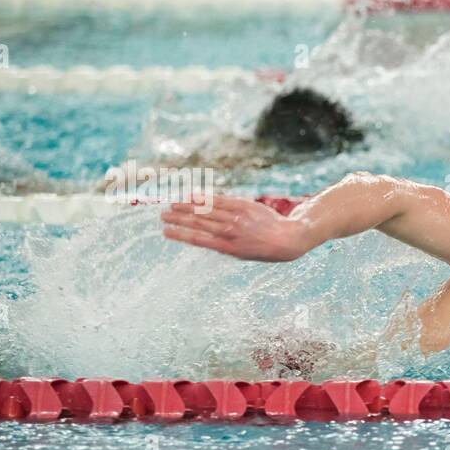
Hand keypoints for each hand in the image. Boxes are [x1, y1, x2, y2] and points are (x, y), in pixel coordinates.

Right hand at [161, 193, 310, 261]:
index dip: (179, 235)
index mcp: (228, 248)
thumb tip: (200, 236)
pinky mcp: (243, 206)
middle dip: (178, 218)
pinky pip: (220, 200)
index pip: (197, 240)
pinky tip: (191, 195)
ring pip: (206, 210)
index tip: (165, 232)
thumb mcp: (240, 254)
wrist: (287, 239)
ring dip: (186, 207)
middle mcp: (230, 232)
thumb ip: (221, 244)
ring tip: (171, 204)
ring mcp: (237, 218)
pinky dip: (204, 198)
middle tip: (162, 215)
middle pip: (198, 223)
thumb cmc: (262, 250)